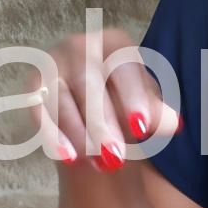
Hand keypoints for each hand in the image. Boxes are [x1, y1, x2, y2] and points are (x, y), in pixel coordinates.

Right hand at [26, 26, 177, 171]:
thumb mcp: (145, 103)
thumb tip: (173, 125)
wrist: (92, 99)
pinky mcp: (35, 86)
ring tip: (99, 164)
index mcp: (114, 43)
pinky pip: (39, 111)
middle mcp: (80, 46)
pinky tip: (69, 158)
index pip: (124, 68)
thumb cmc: (125, 97)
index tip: (142, 128)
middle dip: (103, 123)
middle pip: (89, 84)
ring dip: (80, 135)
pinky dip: (53, 135)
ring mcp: (53, 63)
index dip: (133, 97)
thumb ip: (156, 112)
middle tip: (118, 158)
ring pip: (62, 100)